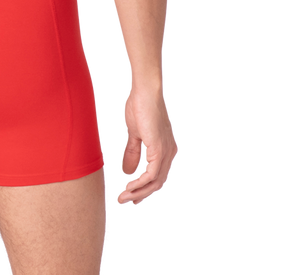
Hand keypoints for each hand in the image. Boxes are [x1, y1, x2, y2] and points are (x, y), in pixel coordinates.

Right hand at [115, 86, 179, 207]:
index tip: (129, 196)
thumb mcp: (134, 134)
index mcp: (165, 149)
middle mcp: (169, 153)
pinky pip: (150, 175)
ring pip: (154, 182)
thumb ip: (132, 153)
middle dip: (140, 195)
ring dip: (138, 192)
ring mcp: (166, 152)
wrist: (144, 91)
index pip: (157, 176)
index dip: (143, 188)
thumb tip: (127, 172)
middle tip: (125, 202)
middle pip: (157, 183)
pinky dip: (138, 184)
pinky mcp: (159, 150)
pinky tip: (127, 186)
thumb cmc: (139, 106)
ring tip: (122, 198)